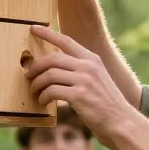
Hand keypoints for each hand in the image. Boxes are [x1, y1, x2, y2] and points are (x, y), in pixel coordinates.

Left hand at [25, 26, 138, 141]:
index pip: (66, 41)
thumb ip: (81, 70)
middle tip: (28, 74)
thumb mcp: (98, 79)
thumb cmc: (106, 104)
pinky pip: (52, 91)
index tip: (33, 28)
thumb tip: (55, 69)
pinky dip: (43, 96)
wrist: (121, 121)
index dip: (48, 34)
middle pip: (52, 58)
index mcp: (92, 60)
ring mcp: (84, 81)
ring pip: (49, 74)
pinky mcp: (79, 96)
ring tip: (34, 91)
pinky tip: (43, 101)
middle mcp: (88, 67)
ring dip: (37, 83)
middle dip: (36, 66)